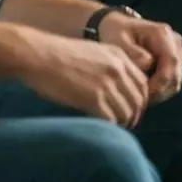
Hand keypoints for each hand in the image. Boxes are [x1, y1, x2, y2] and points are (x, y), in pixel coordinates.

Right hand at [17, 30, 149, 126]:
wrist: (39, 55)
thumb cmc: (60, 54)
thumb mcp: (94, 52)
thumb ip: (110, 66)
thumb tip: (118, 88)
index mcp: (119, 56)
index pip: (142, 83)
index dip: (140, 100)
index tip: (132, 109)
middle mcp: (118, 69)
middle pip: (138, 100)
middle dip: (134, 115)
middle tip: (125, 124)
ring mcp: (107, 84)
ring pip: (127, 112)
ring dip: (123, 123)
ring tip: (114, 129)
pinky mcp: (94, 99)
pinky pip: (112, 119)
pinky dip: (110, 127)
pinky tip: (102, 128)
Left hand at [98, 11, 181, 104]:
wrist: (119, 27)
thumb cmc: (116, 33)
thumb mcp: (118, 39)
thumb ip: (132, 52)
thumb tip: (148, 63)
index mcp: (163, 33)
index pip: (171, 62)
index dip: (160, 82)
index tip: (142, 94)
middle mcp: (175, 42)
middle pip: (175, 75)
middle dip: (159, 91)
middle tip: (139, 101)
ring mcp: (177, 52)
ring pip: (175, 81)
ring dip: (160, 93)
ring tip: (139, 98)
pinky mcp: (175, 62)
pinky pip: (172, 83)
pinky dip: (160, 91)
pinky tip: (144, 93)